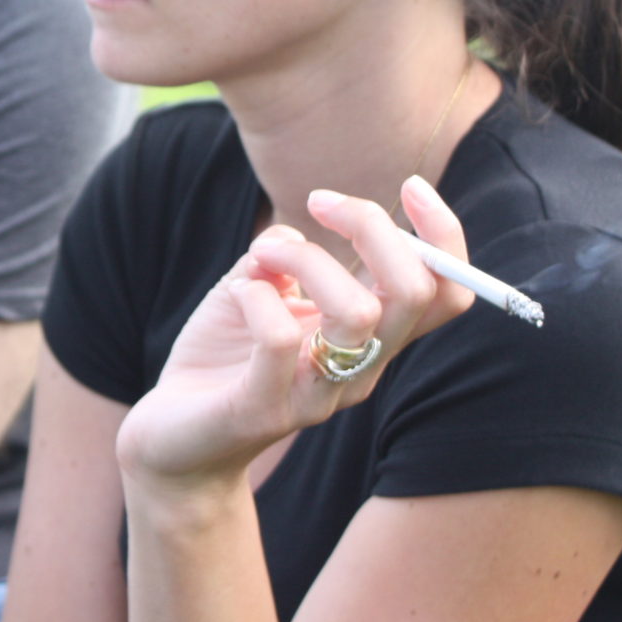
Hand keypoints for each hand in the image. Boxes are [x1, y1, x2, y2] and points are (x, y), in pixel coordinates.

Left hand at [115, 175, 474, 487]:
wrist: (173, 435)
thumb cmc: (226, 355)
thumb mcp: (262, 288)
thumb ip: (289, 256)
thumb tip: (295, 230)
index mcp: (372, 337)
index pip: (448, 290)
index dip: (444, 233)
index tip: (409, 187)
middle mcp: (360, 369)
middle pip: (415, 291)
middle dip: (372, 226)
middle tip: (319, 203)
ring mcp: (317, 395)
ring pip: (358, 313)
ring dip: (305, 257)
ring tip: (261, 254)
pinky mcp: (263, 408)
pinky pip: (281, 340)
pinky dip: (257, 294)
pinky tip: (237, 292)